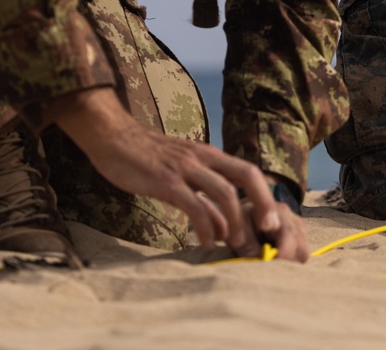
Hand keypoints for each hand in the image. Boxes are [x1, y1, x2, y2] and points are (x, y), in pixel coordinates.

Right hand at [47, 88, 307, 259]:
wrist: (115, 138)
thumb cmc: (147, 158)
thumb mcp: (181, 172)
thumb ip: (202, 195)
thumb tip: (221, 227)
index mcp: (210, 154)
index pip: (248, 170)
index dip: (264, 196)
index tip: (271, 224)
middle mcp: (203, 157)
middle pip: (247, 175)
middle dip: (261, 205)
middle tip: (265, 236)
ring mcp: (186, 167)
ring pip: (224, 192)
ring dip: (235, 223)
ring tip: (236, 247)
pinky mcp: (166, 181)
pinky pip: (194, 205)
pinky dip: (205, 227)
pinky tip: (205, 244)